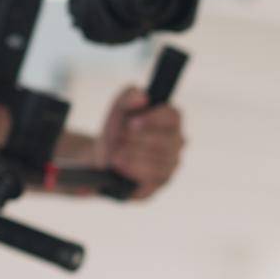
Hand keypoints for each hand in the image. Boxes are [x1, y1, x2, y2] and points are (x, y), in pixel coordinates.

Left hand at [93, 85, 183, 199]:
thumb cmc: (116, 132)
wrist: (102, 159)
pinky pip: (152, 176)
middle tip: (120, 139)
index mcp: (170, 120)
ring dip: (133, 155)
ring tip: (116, 153)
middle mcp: (177, 142)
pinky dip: (133, 169)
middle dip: (138, 140)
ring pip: (159, 159)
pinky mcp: (163, 181)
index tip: (132, 123)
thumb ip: (128, 97)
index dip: (153, 119)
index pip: (173, 116)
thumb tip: (143, 96)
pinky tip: (120, 166)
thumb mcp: (118, 110)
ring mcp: (173, 163)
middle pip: (165, 140)